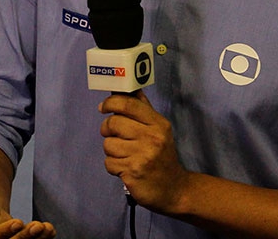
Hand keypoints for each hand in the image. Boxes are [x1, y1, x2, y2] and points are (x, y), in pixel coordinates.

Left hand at [99, 90, 190, 214]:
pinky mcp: (132, 172)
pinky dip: (113, 166)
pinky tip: (125, 167)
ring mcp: (142, 156)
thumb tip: (129, 88)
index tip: (103, 107)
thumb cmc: (162, 155)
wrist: (174, 189)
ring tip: (124, 154)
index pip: (128, 104)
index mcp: (158, 123)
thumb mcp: (160, 129)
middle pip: (113, 123)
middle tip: (113, 134)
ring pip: (108, 144)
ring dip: (111, 150)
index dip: (111, 102)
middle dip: (107, 129)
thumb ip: (143, 109)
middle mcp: (151, 137)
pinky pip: (109, 163)